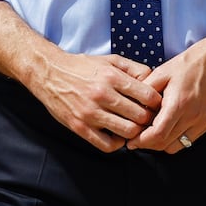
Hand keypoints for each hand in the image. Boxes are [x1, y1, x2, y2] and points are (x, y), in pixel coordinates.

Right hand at [26, 52, 158, 152]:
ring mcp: (90, 112)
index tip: (154, 104)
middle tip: (147, 119)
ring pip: (127, 132)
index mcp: (111, 76)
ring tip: (133, 127)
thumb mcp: (109, 60)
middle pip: (140, 116)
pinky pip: (108, 145)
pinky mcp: (80, 127)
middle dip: (148, 119)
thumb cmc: (82, 67)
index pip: (148, 96)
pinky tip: (117, 135)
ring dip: (134, 132)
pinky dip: (117, 144)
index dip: (156, 103)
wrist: (49, 73)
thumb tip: (153, 80)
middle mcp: (102, 94)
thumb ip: (133, 68)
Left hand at [127, 31, 205, 152]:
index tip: (131, 141)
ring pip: (175, 146)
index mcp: (178, 103)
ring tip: (149, 134)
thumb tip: (133, 105)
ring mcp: (201, 122)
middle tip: (135, 139)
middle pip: (165, 144)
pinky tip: (165, 130)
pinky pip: (187, 141)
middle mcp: (191, 117)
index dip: (141, 141)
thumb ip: (146, 90)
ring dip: (160, 144)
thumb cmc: (190, 64)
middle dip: (147, 144)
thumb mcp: (162, 72)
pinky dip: (173, 141)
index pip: (158, 134)